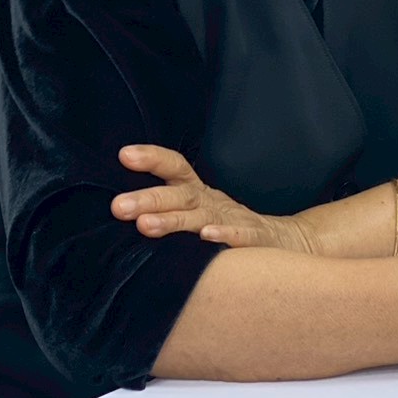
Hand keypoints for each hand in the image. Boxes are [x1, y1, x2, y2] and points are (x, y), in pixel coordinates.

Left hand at [111, 145, 320, 252]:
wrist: (283, 242)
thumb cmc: (227, 227)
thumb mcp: (196, 212)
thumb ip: (165, 210)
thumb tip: (115, 208)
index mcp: (197, 193)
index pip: (174, 167)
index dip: (152, 158)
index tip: (124, 154)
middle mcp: (211, 203)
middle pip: (180, 195)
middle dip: (149, 199)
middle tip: (119, 206)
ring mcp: (233, 220)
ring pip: (201, 218)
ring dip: (173, 221)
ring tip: (145, 226)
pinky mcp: (254, 240)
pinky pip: (239, 237)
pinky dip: (224, 236)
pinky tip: (207, 237)